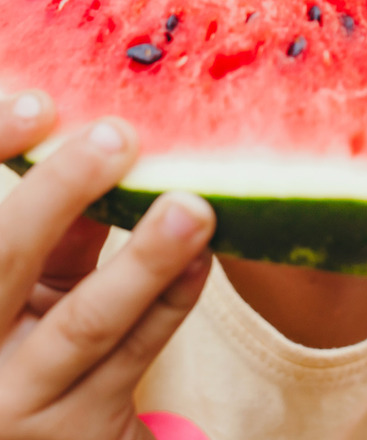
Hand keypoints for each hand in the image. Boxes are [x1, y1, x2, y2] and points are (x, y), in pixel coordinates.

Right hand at [0, 91, 214, 439]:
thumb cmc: (29, 341)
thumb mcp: (23, 285)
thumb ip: (53, 225)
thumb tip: (107, 138)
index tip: (39, 104)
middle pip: (2, 257)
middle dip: (60, 192)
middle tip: (118, 137)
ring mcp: (14, 404)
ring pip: (85, 321)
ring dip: (146, 258)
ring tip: (192, 207)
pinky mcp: (75, 435)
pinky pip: (135, 354)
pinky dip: (172, 299)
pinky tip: (201, 255)